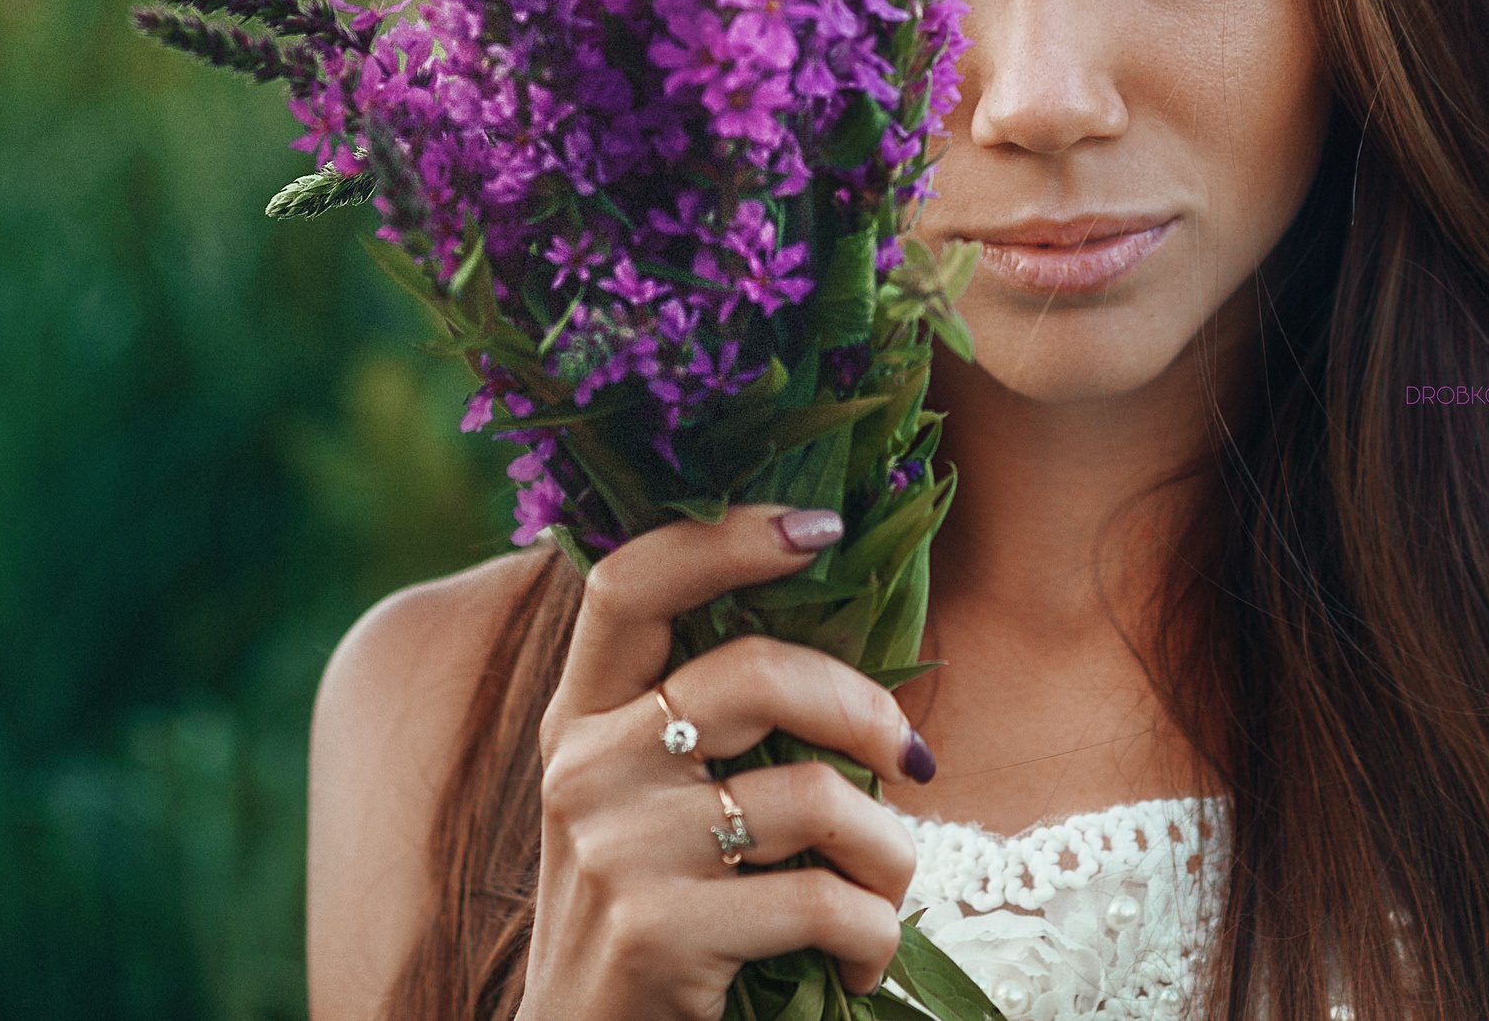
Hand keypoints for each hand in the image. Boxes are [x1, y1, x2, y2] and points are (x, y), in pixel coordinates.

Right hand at [512, 505, 931, 1020]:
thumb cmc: (656, 912)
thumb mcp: (646, 801)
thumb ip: (709, 717)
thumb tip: (840, 605)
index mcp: (580, 716)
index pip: (631, 582)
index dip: (727, 536)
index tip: (822, 525)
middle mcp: (584, 768)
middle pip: (759, 673)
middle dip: (865, 709)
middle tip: (908, 757)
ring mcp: (616, 850)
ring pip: (816, 798)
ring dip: (889, 854)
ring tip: (885, 892)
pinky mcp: (658, 931)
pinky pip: (825, 902)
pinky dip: (873, 936)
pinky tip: (860, 962)